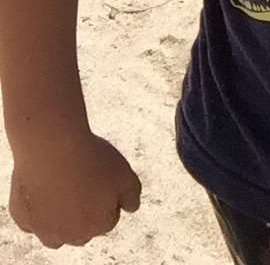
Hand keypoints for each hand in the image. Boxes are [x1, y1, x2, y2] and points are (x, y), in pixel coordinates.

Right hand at [8, 131, 140, 247]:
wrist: (53, 147)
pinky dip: (37, 209)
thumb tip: (131, 208)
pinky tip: (42, 189)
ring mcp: (44, 230)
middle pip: (82, 230)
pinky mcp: (24, 219)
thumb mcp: (125, 173)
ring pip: (56, 233)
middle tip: (82, 181)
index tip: (101, 176)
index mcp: (98, 225)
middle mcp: (71, 236)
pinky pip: (32, 221)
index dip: (107, 196)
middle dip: (85, 212)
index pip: (109, 219)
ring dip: (61, 218)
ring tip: (63, 188)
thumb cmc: (91, 159)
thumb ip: (132, 195)